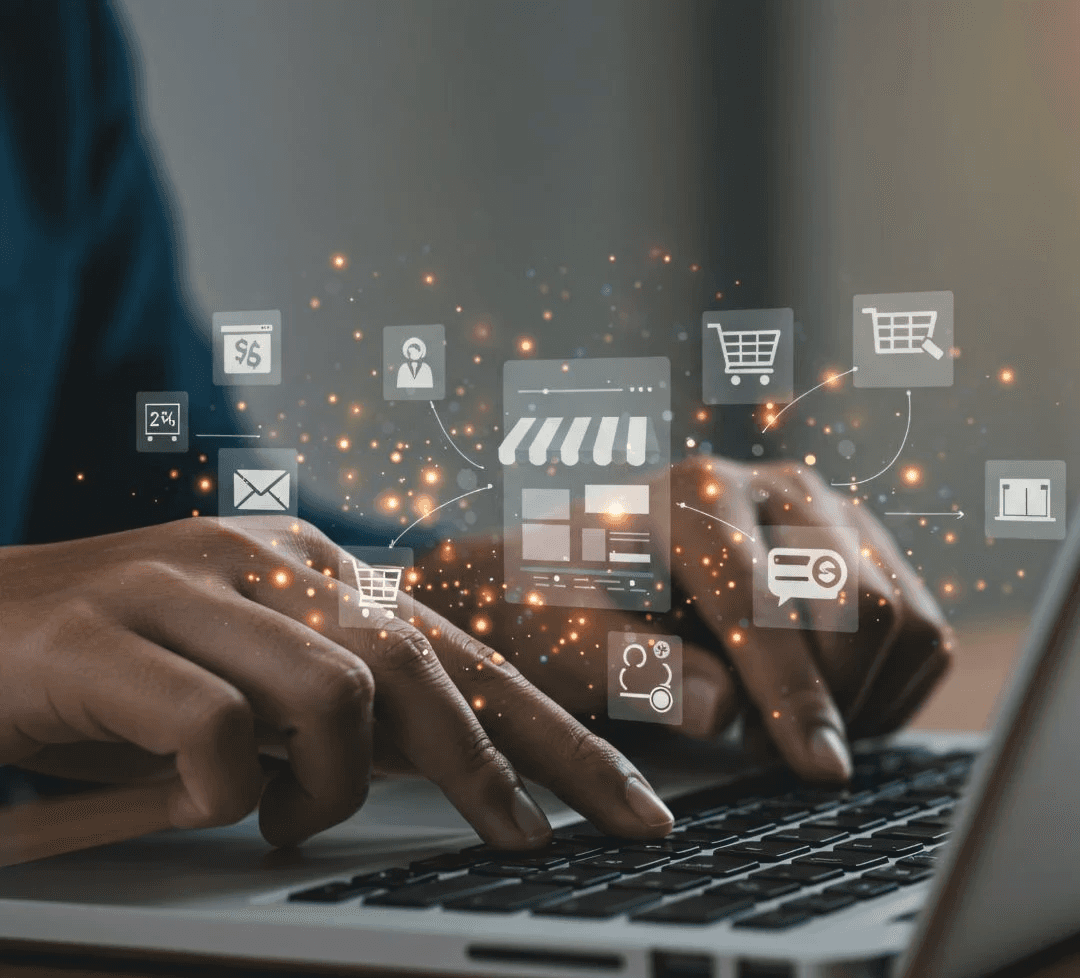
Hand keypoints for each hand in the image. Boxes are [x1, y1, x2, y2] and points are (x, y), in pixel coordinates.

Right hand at [0, 517, 673, 847]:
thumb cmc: (124, 670)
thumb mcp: (254, 678)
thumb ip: (346, 701)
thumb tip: (452, 762)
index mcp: (313, 561)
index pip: (463, 650)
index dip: (555, 732)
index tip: (630, 806)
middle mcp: (265, 556)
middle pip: (425, 663)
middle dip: (497, 768)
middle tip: (527, 843)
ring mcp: (183, 587)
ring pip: (336, 691)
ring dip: (327, 787)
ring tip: (284, 818)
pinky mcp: (103, 638)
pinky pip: (214, 731)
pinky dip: (223, 793)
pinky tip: (191, 802)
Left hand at [418, 456, 952, 782]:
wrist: (584, 571)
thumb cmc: (567, 606)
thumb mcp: (566, 638)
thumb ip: (631, 668)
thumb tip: (722, 707)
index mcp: (692, 495)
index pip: (762, 599)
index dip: (794, 693)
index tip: (819, 770)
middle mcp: (771, 486)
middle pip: (860, 602)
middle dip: (831, 696)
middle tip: (770, 749)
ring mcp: (826, 509)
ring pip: (903, 616)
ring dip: (862, 696)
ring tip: (783, 725)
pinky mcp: (861, 543)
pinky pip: (920, 629)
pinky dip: (890, 688)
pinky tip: (820, 705)